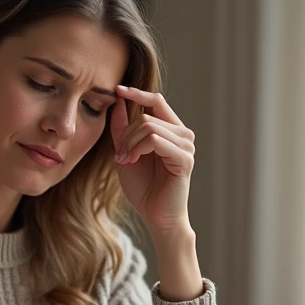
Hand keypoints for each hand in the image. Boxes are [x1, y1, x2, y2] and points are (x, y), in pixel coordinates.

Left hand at [109, 86, 195, 234]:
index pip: (157, 100)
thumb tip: (119, 99)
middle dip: (126, 134)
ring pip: (149, 127)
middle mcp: (183, 135)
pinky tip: (132, 161)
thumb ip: (123, 127)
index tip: (117, 89)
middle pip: (146, 116)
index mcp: (172, 130)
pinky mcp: (184, 159)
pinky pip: (155, 140)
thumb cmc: (143, 186)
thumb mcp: (126, 151)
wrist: (155, 215)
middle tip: (119, 155)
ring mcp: (186, 146)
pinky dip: (138, 149)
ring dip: (130, 143)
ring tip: (125, 160)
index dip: (137, 93)